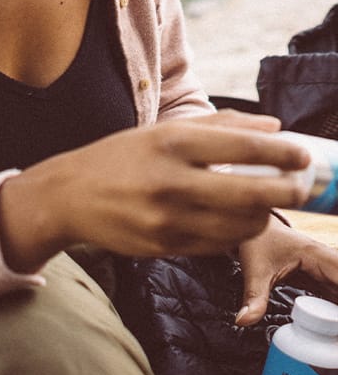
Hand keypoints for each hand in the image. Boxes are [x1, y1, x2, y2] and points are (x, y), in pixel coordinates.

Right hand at [0, 111, 311, 272]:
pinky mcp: (165, 247)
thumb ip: (219, 126)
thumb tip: (274, 129)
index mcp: (170, 142)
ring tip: (264, 201)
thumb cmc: (120, 157)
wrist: (70, 196)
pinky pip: (218, 244)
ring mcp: (167, 220)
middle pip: (251, 193)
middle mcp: (170, 181)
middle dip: (288, 190)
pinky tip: (232, 218)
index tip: (304, 154)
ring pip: (240, 225)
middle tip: (301, 185)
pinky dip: (235, 231)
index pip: (241, 148)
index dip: (282, 153)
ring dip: (263, 214)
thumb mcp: (162, 131)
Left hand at [236, 215, 337, 325]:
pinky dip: (335, 312)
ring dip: (337, 312)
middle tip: (335, 331)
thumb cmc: (258, 240)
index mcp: (317, 255)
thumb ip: (253, 296)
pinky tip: (334, 328)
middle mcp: (327, 262)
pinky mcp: (322, 279)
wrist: (254, 225)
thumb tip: (243, 321)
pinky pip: (336, 295)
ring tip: (333, 334)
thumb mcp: (255, 269)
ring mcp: (326, 271)